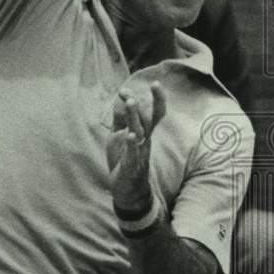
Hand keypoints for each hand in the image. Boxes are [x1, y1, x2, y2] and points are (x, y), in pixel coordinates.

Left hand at [107, 80, 166, 212]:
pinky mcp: (132, 164)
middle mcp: (145, 140)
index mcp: (143, 132)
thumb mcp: (119, 136)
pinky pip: (133, 152)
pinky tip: (130, 135)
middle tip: (149, 86)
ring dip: (135, 116)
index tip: (146, 84)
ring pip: (139, 131)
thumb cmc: (124, 160)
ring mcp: (140, 152)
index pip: (154, 113)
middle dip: (145, 103)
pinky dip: (132, 143)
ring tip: (131, 101)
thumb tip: (121, 98)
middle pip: (148, 119)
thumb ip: (120, 118)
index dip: (154, 98)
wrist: (127, 189)